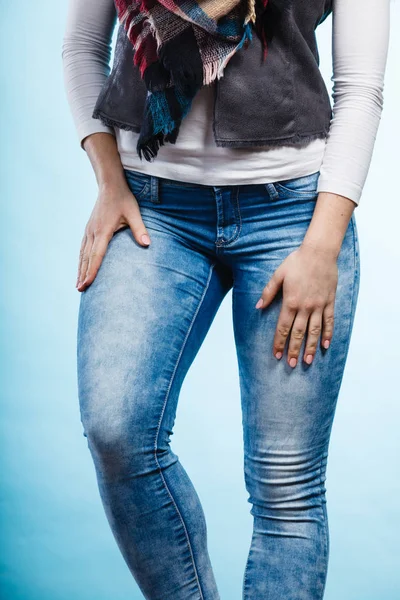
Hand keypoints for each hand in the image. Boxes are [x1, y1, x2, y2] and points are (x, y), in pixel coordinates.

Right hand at [76, 180, 150, 291]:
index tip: (87, 283)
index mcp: (103, 230)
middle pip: (86, 258)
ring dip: (80, 269)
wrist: (110, 185)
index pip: (96, 255)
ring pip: (82, 254)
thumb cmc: (123, 199)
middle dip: (83, 274)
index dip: (92, 271)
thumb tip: (148, 244)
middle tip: (80, 290)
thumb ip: (140, 228)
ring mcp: (89, 230)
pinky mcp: (89, 228)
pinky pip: (82, 248)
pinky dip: (81, 260)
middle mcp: (92, 232)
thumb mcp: (134, 212)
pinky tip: (81, 267)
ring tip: (78, 284)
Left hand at [255, 243, 337, 366]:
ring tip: (307, 361)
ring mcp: (319, 305)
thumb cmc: (297, 262)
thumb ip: (268, 292)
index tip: (276, 355)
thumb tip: (258, 306)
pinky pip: (329, 321)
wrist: (319, 252)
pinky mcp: (330, 302)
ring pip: (314, 331)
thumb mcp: (278, 274)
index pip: (283, 327)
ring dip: (310, 347)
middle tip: (291, 364)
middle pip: (299, 333)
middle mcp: (305, 307)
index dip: (279, 342)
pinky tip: (325, 345)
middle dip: (294, 350)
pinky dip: (328, 334)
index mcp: (291, 302)